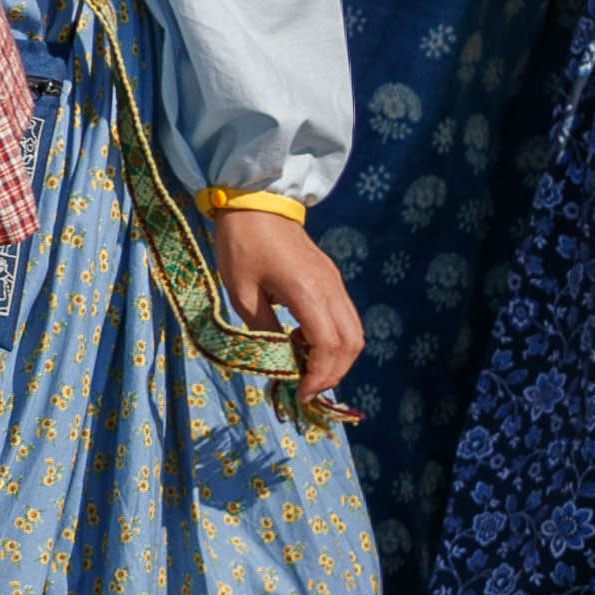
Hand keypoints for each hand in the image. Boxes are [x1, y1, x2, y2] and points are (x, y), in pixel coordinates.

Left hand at [206, 203, 363, 414]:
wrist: (255, 202)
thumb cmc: (241, 244)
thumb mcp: (242, 292)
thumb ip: (263, 329)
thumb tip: (278, 359)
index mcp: (308, 291)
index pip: (329, 346)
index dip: (319, 376)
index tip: (300, 392)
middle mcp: (330, 288)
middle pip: (352, 343)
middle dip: (333, 373)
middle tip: (306, 388)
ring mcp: (335, 282)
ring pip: (353, 331)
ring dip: (336, 357)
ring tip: (305, 369)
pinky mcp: (331, 278)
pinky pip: (343, 317)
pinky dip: (332, 339)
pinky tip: (304, 343)